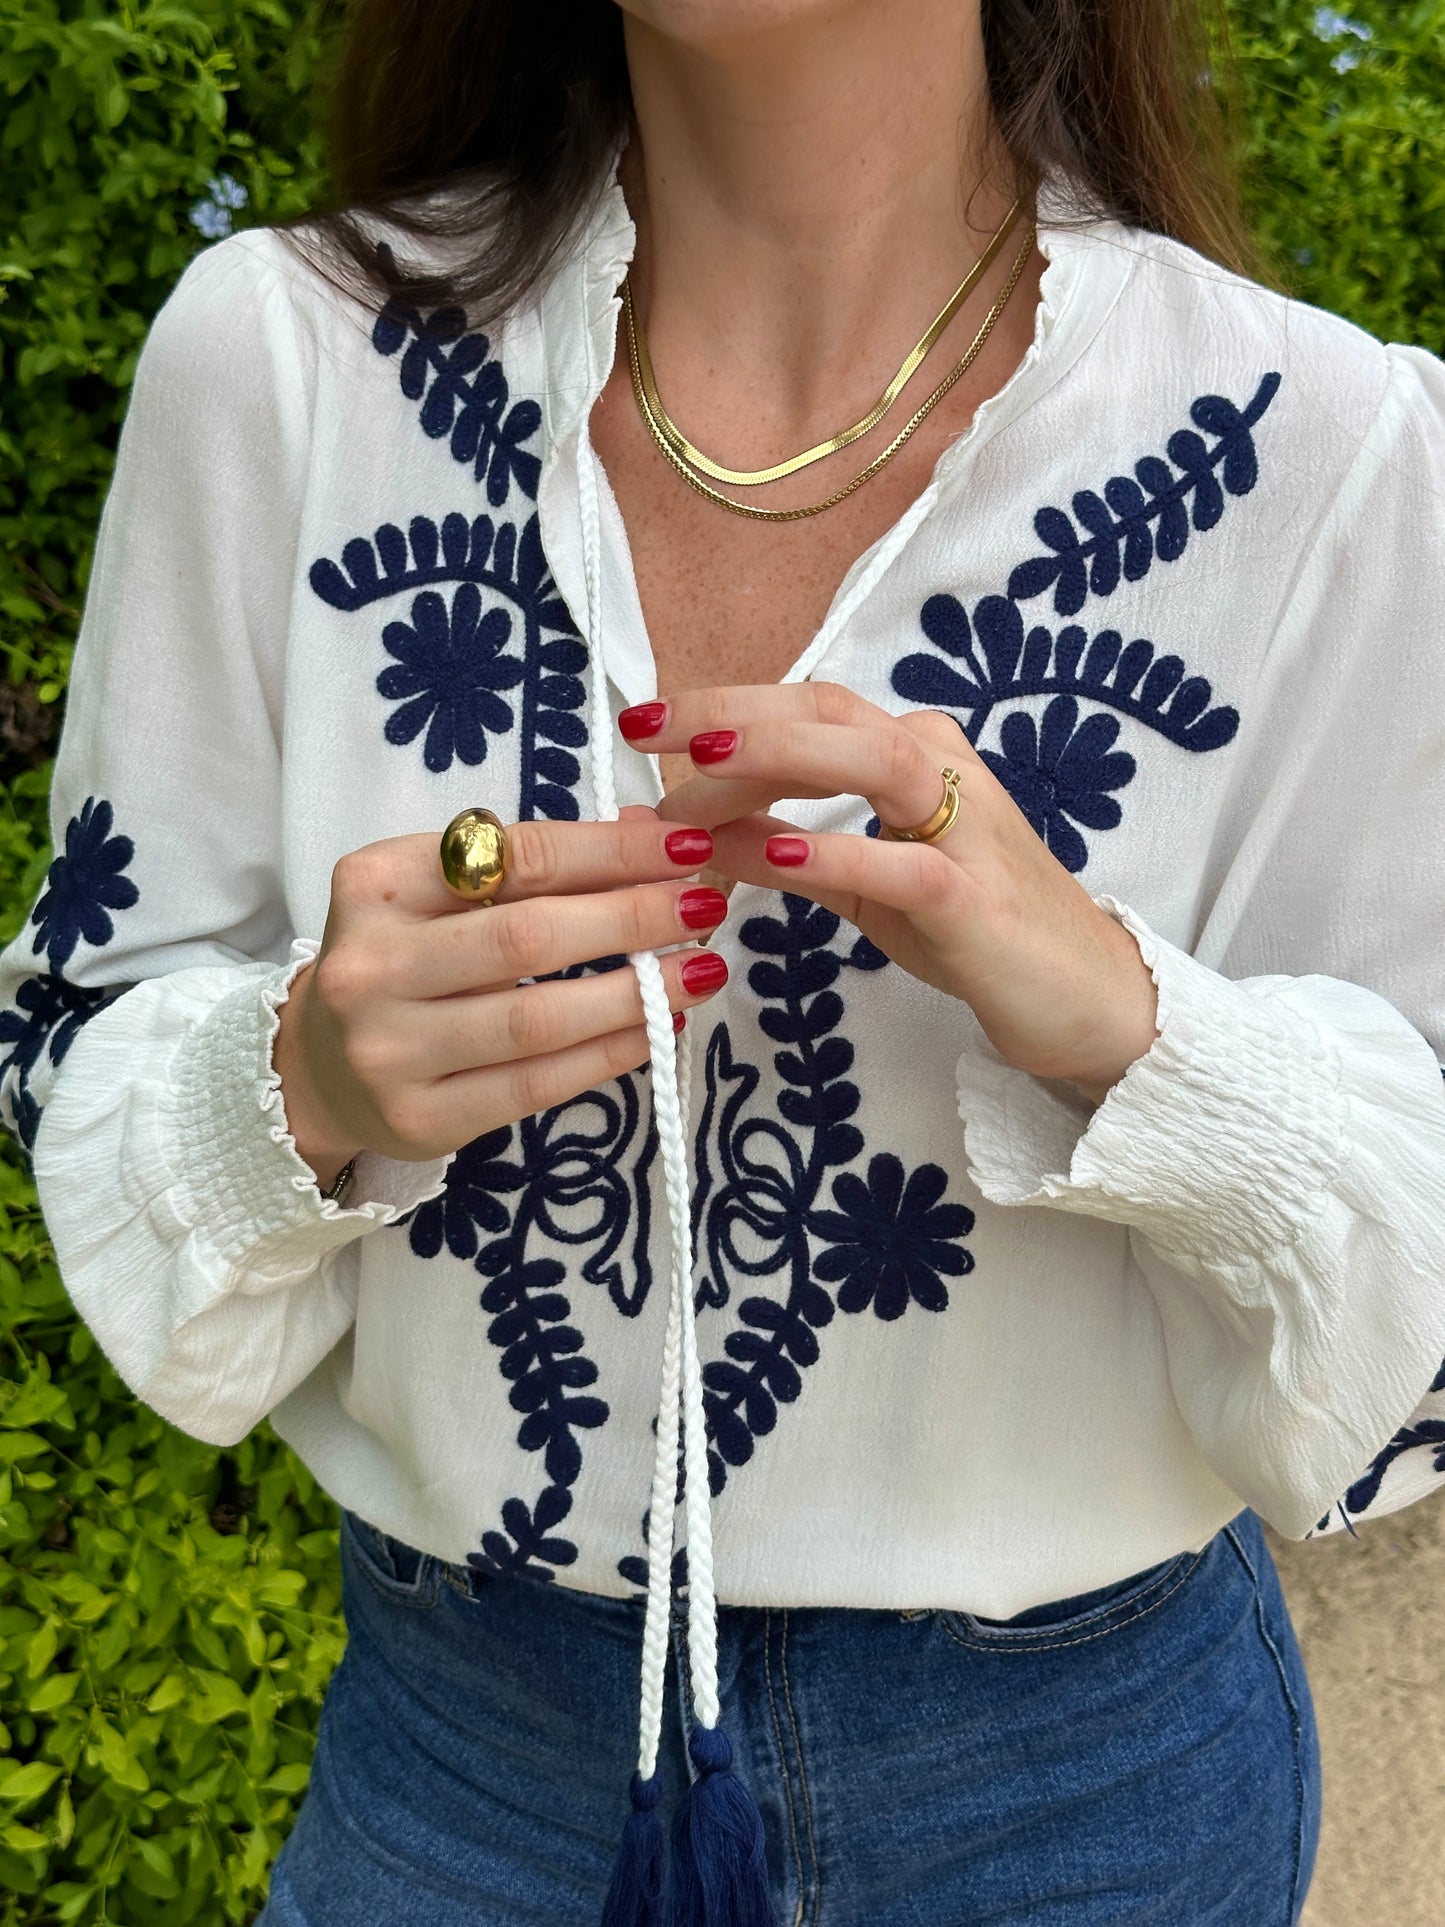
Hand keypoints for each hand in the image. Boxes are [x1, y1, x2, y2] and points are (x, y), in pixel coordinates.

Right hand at [272, 813, 730, 1183]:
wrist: (319, 1069)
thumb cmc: (404, 961)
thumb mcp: (441, 893)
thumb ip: (534, 864)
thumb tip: (654, 836)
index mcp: (376, 884)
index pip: (515, 859)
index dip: (610, 852)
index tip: (684, 846)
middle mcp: (373, 965)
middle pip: (527, 939)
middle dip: (632, 918)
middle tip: (703, 906)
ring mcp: (391, 1050)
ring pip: (537, 1020)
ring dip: (636, 993)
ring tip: (702, 970)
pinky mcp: (421, 1118)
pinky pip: (536, 1085)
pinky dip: (610, 1054)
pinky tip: (659, 1027)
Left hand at [617, 686, 1158, 1104]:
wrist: (1081, 996)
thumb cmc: (968, 929)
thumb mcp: (858, 882)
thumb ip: (779, 845)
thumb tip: (681, 826)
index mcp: (912, 754)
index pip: (808, 706)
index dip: (725, 705)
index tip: (647, 724)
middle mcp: (942, 769)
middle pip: (830, 712)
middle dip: (732, 714)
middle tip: (647, 733)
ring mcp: (966, 830)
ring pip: (870, 760)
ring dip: (778, 757)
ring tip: (698, 768)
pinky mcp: (976, 900)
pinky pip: (901, 863)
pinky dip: (834, 851)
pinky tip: (775, 856)